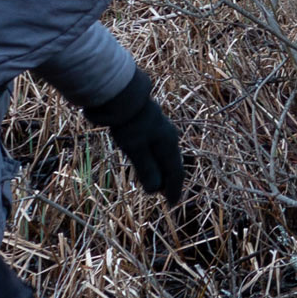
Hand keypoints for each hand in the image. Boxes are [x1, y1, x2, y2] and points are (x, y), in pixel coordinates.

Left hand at [87, 69, 187, 202]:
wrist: (121, 93)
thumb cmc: (128, 122)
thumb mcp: (135, 148)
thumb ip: (146, 169)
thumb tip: (156, 190)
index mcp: (168, 143)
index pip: (175, 172)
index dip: (174, 189)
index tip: (171, 204)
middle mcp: (168, 136)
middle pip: (171, 163)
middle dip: (169, 181)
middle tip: (164, 196)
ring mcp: (160, 129)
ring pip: (164, 154)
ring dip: (161, 170)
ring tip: (156, 181)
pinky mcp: (149, 124)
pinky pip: (156, 147)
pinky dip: (154, 159)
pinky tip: (147, 160)